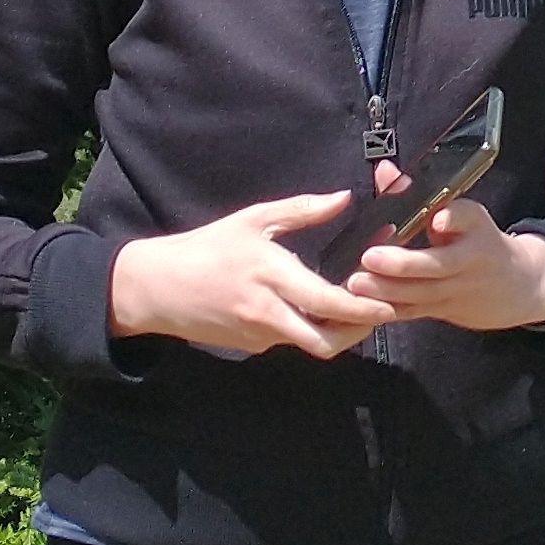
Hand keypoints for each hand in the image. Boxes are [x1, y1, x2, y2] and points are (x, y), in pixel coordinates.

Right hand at [107, 192, 396, 358]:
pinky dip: (309, 329)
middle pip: (324, 341)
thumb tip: (344, 198)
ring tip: (358, 311)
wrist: (157, 288)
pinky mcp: (251, 347)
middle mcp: (267, 313)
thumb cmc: (206, 248)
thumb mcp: (253, 220)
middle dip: (359, 332)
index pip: (325, 302)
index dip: (361, 308)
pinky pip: (289, 340)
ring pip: (309, 344)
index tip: (388, 304)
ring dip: (337, 332)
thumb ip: (301, 210)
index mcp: (270, 276)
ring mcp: (258, 335)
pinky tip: (318, 310)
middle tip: (382, 313)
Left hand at [351, 178, 544, 333]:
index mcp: (476, 229)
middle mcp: (469, 261)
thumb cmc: (480, 242)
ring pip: (422, 293)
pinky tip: (363, 307)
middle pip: (438, 264)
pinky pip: (413, 312)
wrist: (516, 286)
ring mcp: (457, 290)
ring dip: (388, 290)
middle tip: (370, 257)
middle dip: (403, 264)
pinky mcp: (443, 311)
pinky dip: (388, 310)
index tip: (437, 218)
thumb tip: (384, 172)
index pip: (468, 218)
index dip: (452, 218)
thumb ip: (417, 193)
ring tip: (357, 283)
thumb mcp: (463, 214)